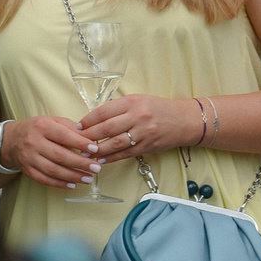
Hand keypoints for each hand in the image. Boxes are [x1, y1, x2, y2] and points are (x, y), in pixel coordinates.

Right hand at [0, 115, 98, 188]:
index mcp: (42, 126)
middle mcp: (34, 142)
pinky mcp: (27, 170)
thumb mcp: (52, 121)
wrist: (11, 139)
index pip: (64, 136)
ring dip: (72, 176)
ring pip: (53, 170)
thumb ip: (70, 127)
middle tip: (96, 168)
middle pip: (60, 155)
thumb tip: (90, 137)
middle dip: (80, 163)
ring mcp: (29, 158)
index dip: (80, 143)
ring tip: (88, 178)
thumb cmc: (38, 129)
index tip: (95, 149)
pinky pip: (45, 179)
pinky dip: (59, 184)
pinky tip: (72, 184)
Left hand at [78, 93, 198, 164]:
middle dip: (88, 136)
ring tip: (84, 154)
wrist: (184, 121)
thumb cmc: (159, 109)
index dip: (88, 119)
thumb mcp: (139, 100)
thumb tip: (95, 118)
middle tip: (76, 141)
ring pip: (114, 143)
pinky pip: (124, 154)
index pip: (104, 111)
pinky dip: (110, 158)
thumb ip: (119, 108)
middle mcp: (137, 116)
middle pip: (106, 128)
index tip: (78, 125)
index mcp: (133, 102)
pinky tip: (100, 160)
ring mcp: (143, 133)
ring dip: (96, 150)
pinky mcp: (147, 147)